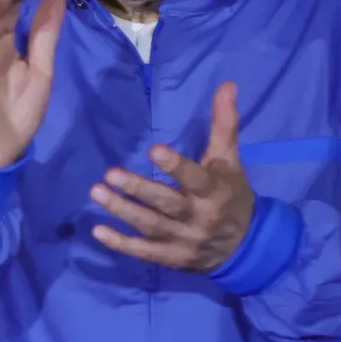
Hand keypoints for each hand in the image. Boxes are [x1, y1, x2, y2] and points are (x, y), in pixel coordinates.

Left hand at [89, 81, 255, 270]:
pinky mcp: (171, 257)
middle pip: (166, 203)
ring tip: (96, 192)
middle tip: (110, 173)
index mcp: (214, 191)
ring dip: (122, 211)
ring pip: (150, 226)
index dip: (176, 166)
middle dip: (138, 189)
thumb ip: (224, 123)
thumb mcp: (230, 160)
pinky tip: (98, 231)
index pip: (195, 178)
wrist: (244, 245)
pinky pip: (144, 252)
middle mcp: (199, 217)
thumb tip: (226, 84)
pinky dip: (121, 244)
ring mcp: (184, 240)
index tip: (154, 150)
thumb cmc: (231, 194)